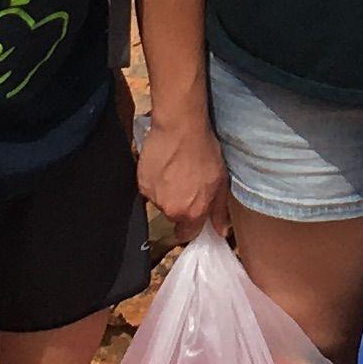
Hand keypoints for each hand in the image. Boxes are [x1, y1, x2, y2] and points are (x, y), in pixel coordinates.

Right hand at [136, 106, 233, 237]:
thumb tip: (220, 231)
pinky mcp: (141, 183)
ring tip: (175, 171)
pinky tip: (164, 166)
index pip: (187, 234)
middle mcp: (170, 210)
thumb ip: (219, 210)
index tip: (194, 214)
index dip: (191, 226)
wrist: (180, 128)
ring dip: (167, 192)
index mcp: (191, 213)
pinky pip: (150, 189)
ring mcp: (153, 197)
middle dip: (180, 205)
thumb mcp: (221, 181)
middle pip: (174, 216)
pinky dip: (156, 181)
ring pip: (161, 202)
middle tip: (187, 183)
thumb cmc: (205, 152)